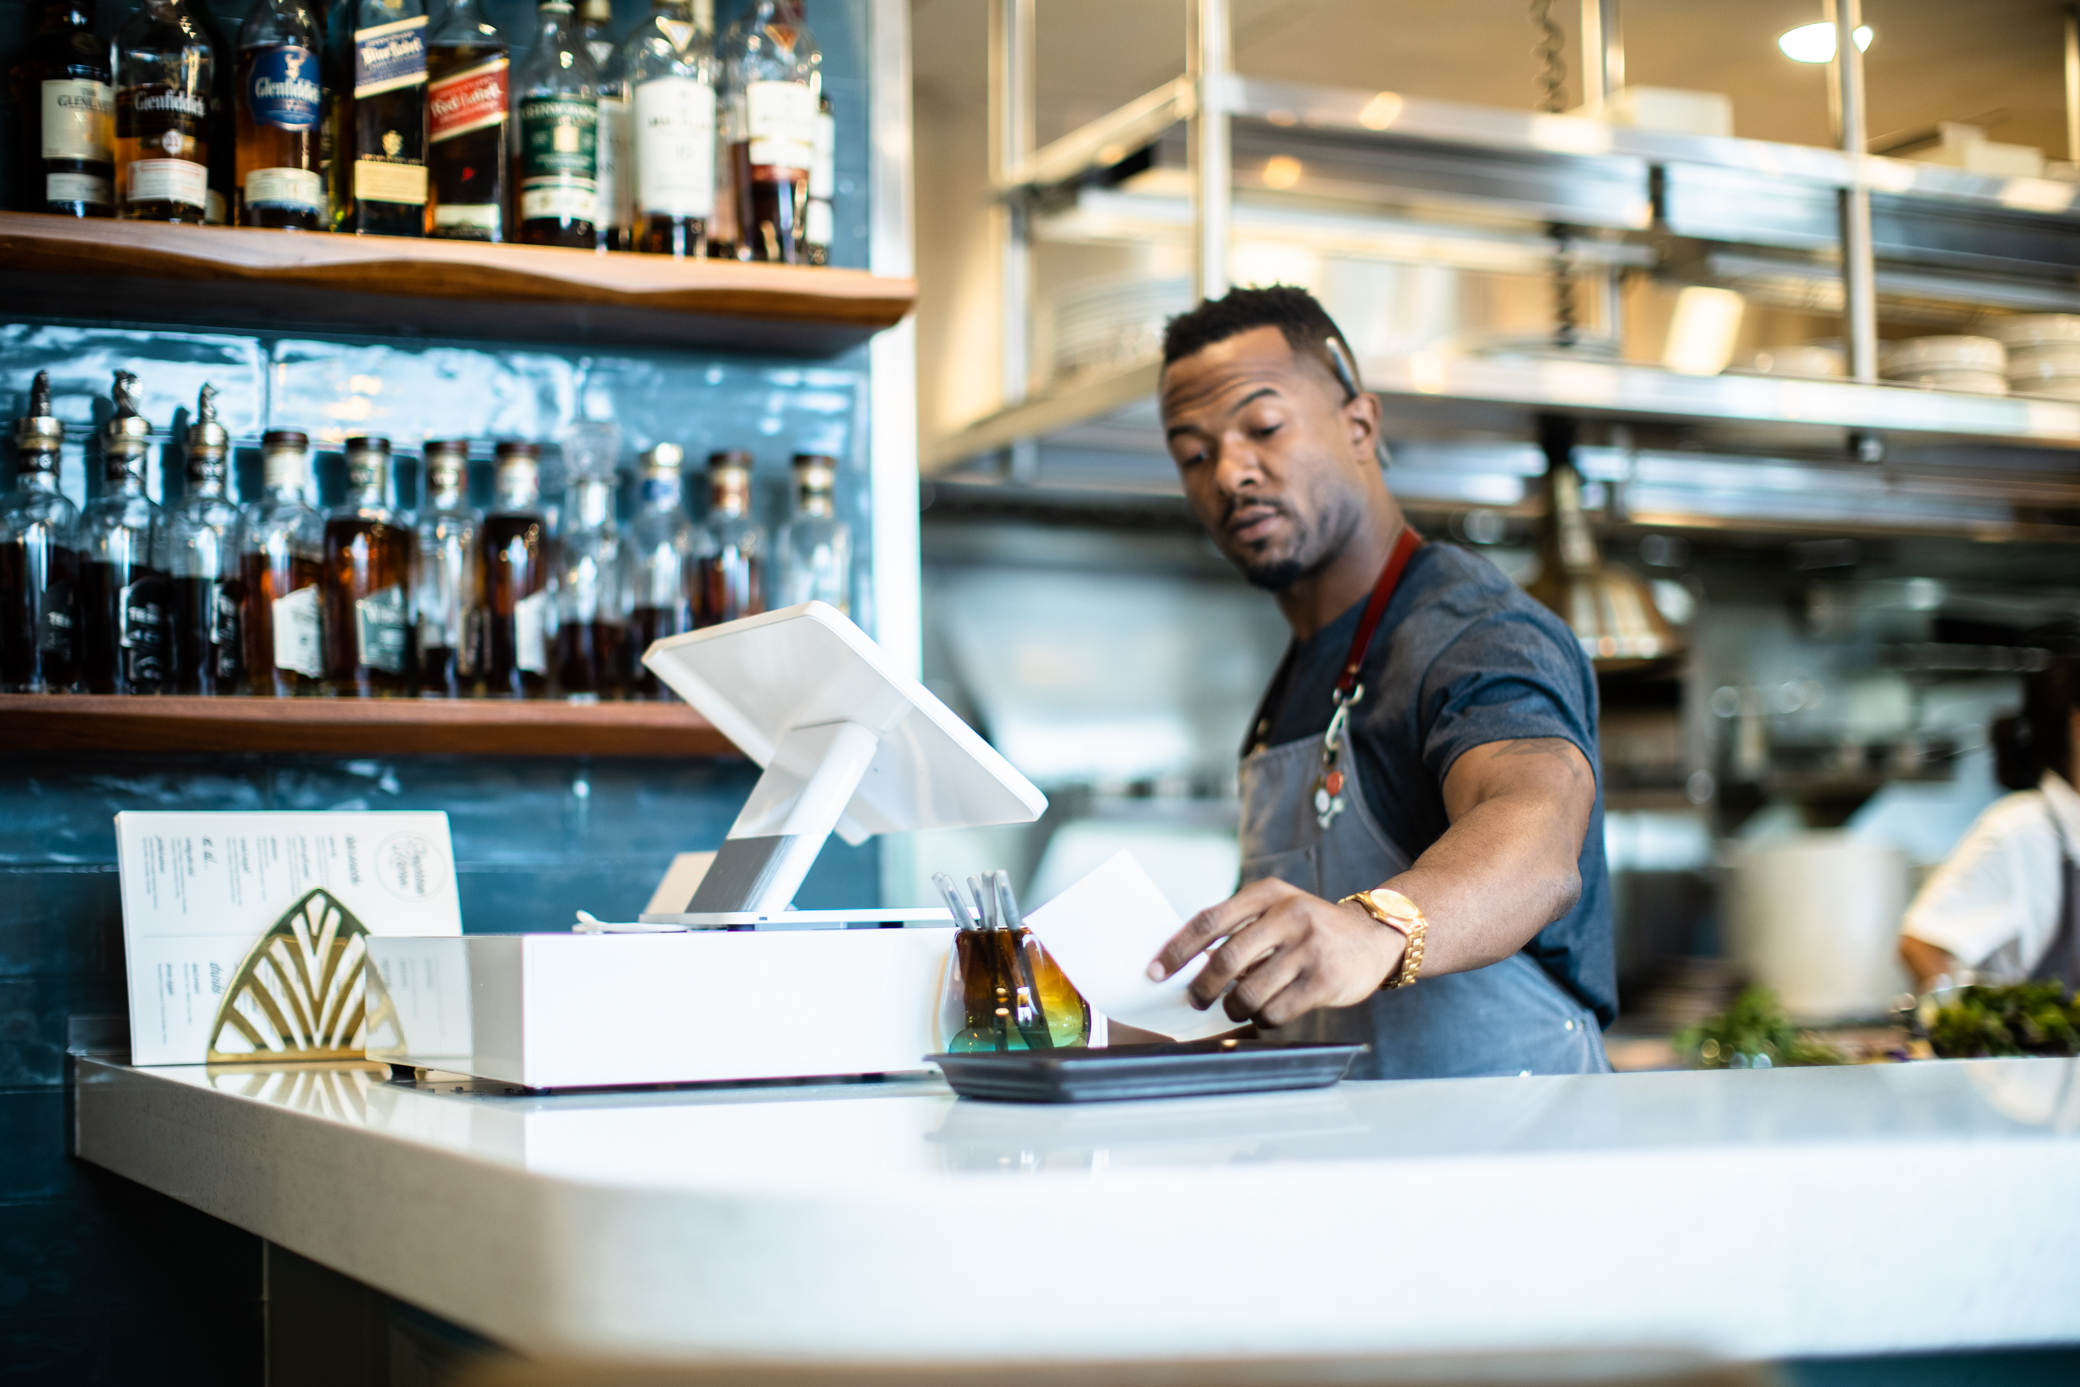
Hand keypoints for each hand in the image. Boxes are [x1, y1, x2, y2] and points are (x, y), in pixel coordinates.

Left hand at [1147, 878, 1405, 1026]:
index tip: (1156, 971)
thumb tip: (1184, 963)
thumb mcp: (1278, 910)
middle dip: (1201, 988)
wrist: (1375, 938)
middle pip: (1225, 961)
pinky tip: (1264, 1013)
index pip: (1210, 921)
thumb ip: (1239, 928)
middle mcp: (1289, 916)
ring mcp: (1309, 948)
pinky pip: (1276, 1012)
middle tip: (1195, 1000)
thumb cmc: (1311, 929)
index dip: (1177, 949)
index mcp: (1268, 894)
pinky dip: (1261, 1019)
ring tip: (1233, 1008)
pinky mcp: (1324, 981)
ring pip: (1249, 993)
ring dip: (1232, 1008)